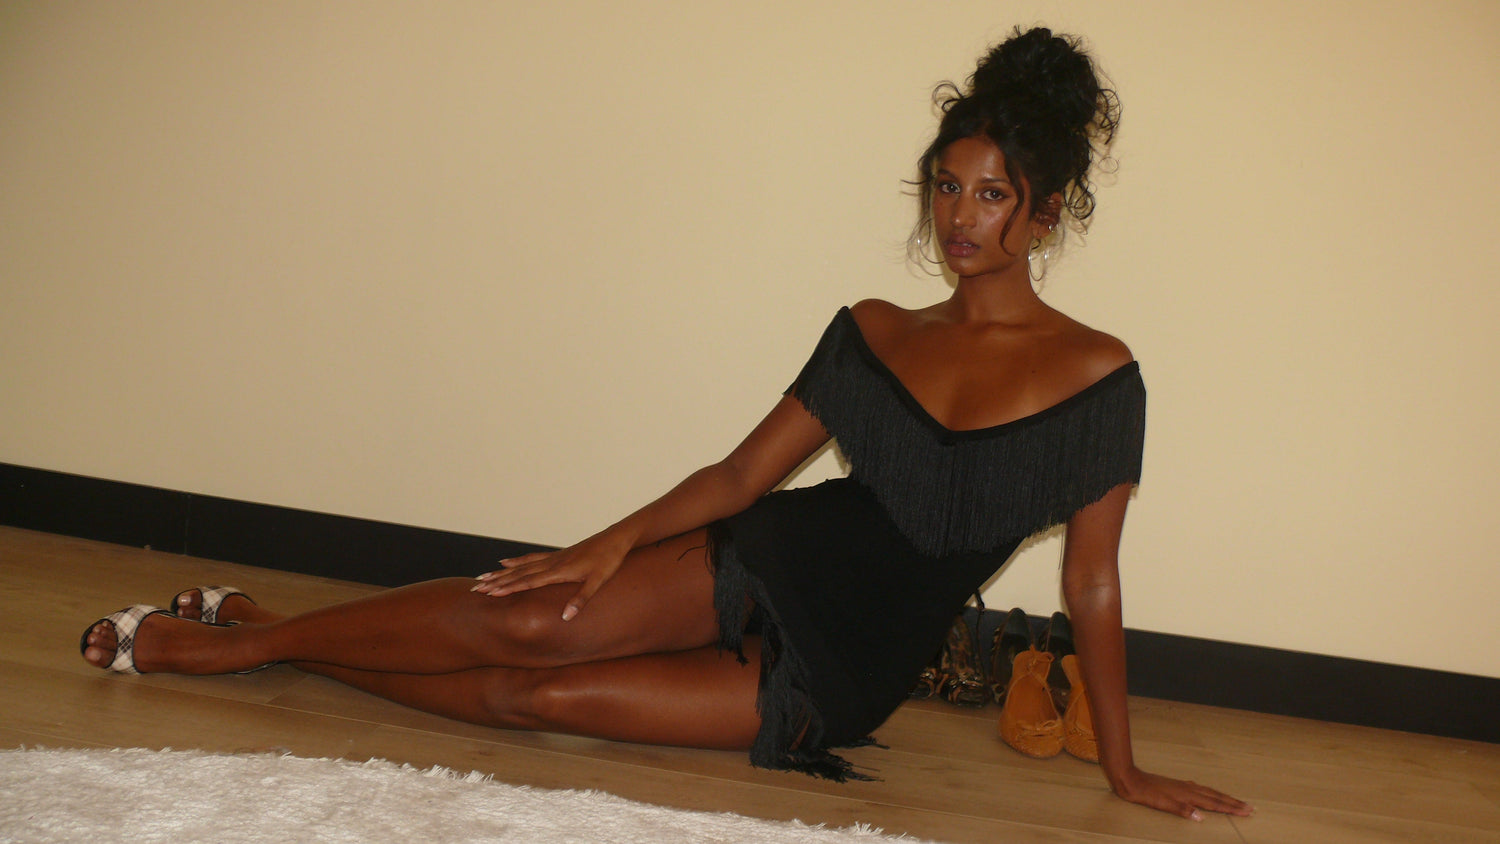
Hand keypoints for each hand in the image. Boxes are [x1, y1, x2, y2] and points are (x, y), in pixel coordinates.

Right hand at [471, 531, 631, 620]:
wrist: (616, 538)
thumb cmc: (609, 561)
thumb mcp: (599, 582)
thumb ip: (581, 599)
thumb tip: (565, 617)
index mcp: (559, 572)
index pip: (528, 582)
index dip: (507, 588)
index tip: (488, 593)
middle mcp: (552, 564)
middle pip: (518, 574)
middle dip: (496, 582)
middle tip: (475, 587)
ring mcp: (553, 558)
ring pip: (521, 566)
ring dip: (501, 573)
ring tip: (482, 576)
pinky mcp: (558, 555)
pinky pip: (531, 559)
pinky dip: (516, 561)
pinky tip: (505, 561)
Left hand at [1110, 766, 1252, 820]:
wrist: (1131, 780)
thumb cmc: (1146, 793)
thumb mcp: (1163, 804)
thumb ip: (1182, 810)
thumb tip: (1201, 817)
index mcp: (1188, 794)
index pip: (1215, 803)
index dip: (1231, 808)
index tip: (1247, 811)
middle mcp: (1189, 788)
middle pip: (1216, 796)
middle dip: (1233, 802)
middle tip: (1250, 807)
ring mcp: (1184, 785)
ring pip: (1210, 792)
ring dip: (1224, 797)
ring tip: (1236, 801)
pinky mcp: (1178, 785)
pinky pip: (1201, 789)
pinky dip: (1211, 793)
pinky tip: (1208, 793)